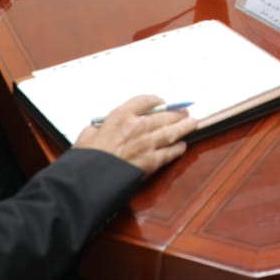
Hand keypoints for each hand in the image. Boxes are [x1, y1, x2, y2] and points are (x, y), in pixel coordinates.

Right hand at [74, 95, 196, 173]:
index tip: (162, 102)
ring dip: (184, 127)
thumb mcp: (86, 136)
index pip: (145, 101)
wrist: (90, 179)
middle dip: (176, 114)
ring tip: (192, 124)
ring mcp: (146, 143)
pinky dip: (177, 148)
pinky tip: (182, 146)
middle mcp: (137, 126)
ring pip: (171, 132)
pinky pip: (168, 152)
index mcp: (121, 116)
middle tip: (185, 112)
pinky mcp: (151, 161)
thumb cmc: (86, 158)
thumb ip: (96, 129)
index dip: (156, 100)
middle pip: (164, 115)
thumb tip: (98, 129)